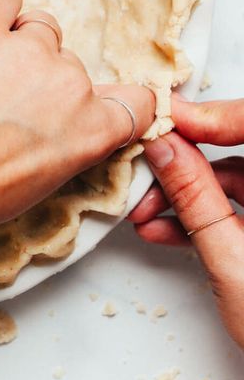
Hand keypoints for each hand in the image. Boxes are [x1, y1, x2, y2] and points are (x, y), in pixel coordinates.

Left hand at [0, 0, 155, 253]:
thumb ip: (61, 144)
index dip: (104, 99)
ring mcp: (25, 50)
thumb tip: (52, 123)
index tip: (76, 103)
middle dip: (35, 77)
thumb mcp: (36, 184)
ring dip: (11, 42)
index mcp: (91, 131)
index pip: (135, 101)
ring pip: (35, 26)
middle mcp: (69, 85)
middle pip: (66, 61)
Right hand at [129, 95, 243, 348]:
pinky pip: (239, 208)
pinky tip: (165, 232)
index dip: (210, 115)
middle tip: (146, 171)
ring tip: (144, 216)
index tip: (168, 118)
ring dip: (186, 197)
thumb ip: (196, 199)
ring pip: (234, 181)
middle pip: (238, 155)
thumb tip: (165, 147)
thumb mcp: (233, 264)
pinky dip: (203, 217)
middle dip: (186, 165)